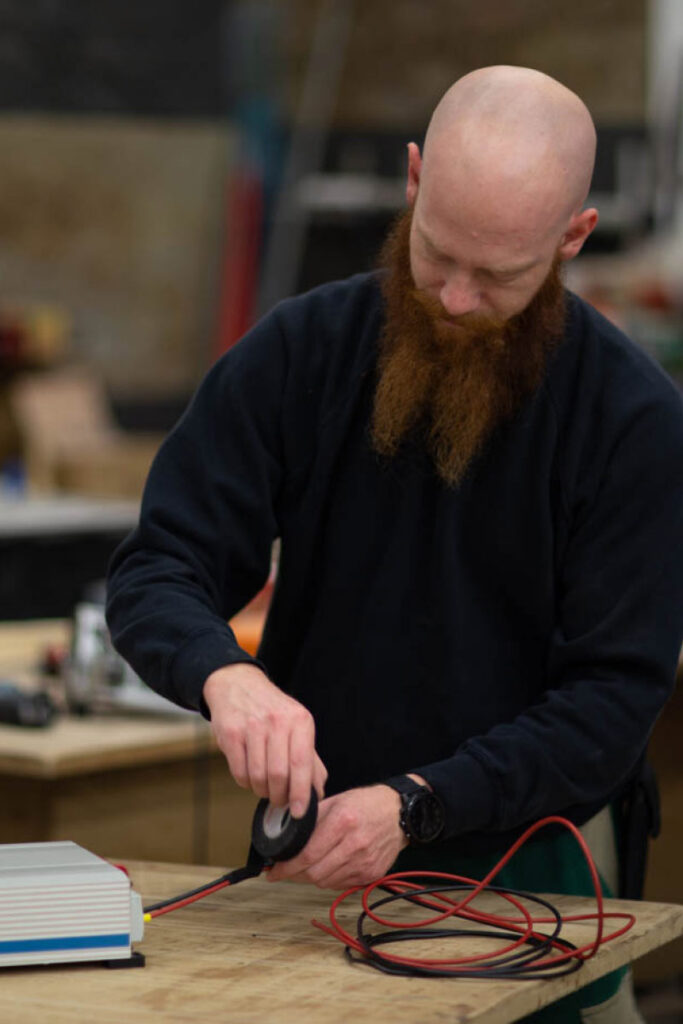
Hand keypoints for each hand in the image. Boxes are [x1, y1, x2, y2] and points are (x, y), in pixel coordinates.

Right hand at [203, 662, 326, 815]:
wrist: (238, 685)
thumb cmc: (272, 711)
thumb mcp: (297, 726)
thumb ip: (310, 760)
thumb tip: (318, 793)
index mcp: (300, 720)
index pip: (302, 764)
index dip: (301, 793)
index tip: (299, 812)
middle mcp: (277, 721)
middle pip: (279, 775)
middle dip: (280, 796)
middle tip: (280, 800)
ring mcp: (252, 726)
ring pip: (258, 776)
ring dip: (261, 791)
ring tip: (265, 787)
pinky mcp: (231, 733)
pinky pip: (239, 772)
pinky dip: (245, 782)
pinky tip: (250, 775)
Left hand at [265, 784, 407, 888]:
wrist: (399, 813)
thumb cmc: (366, 803)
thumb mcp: (336, 801)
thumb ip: (312, 818)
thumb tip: (287, 835)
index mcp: (342, 822)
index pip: (307, 854)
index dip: (286, 867)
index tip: (273, 872)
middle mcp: (354, 844)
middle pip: (315, 873)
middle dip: (296, 874)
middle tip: (286, 870)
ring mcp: (365, 862)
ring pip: (326, 882)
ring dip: (312, 877)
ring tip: (307, 867)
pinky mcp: (372, 873)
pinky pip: (342, 885)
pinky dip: (330, 879)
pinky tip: (328, 866)